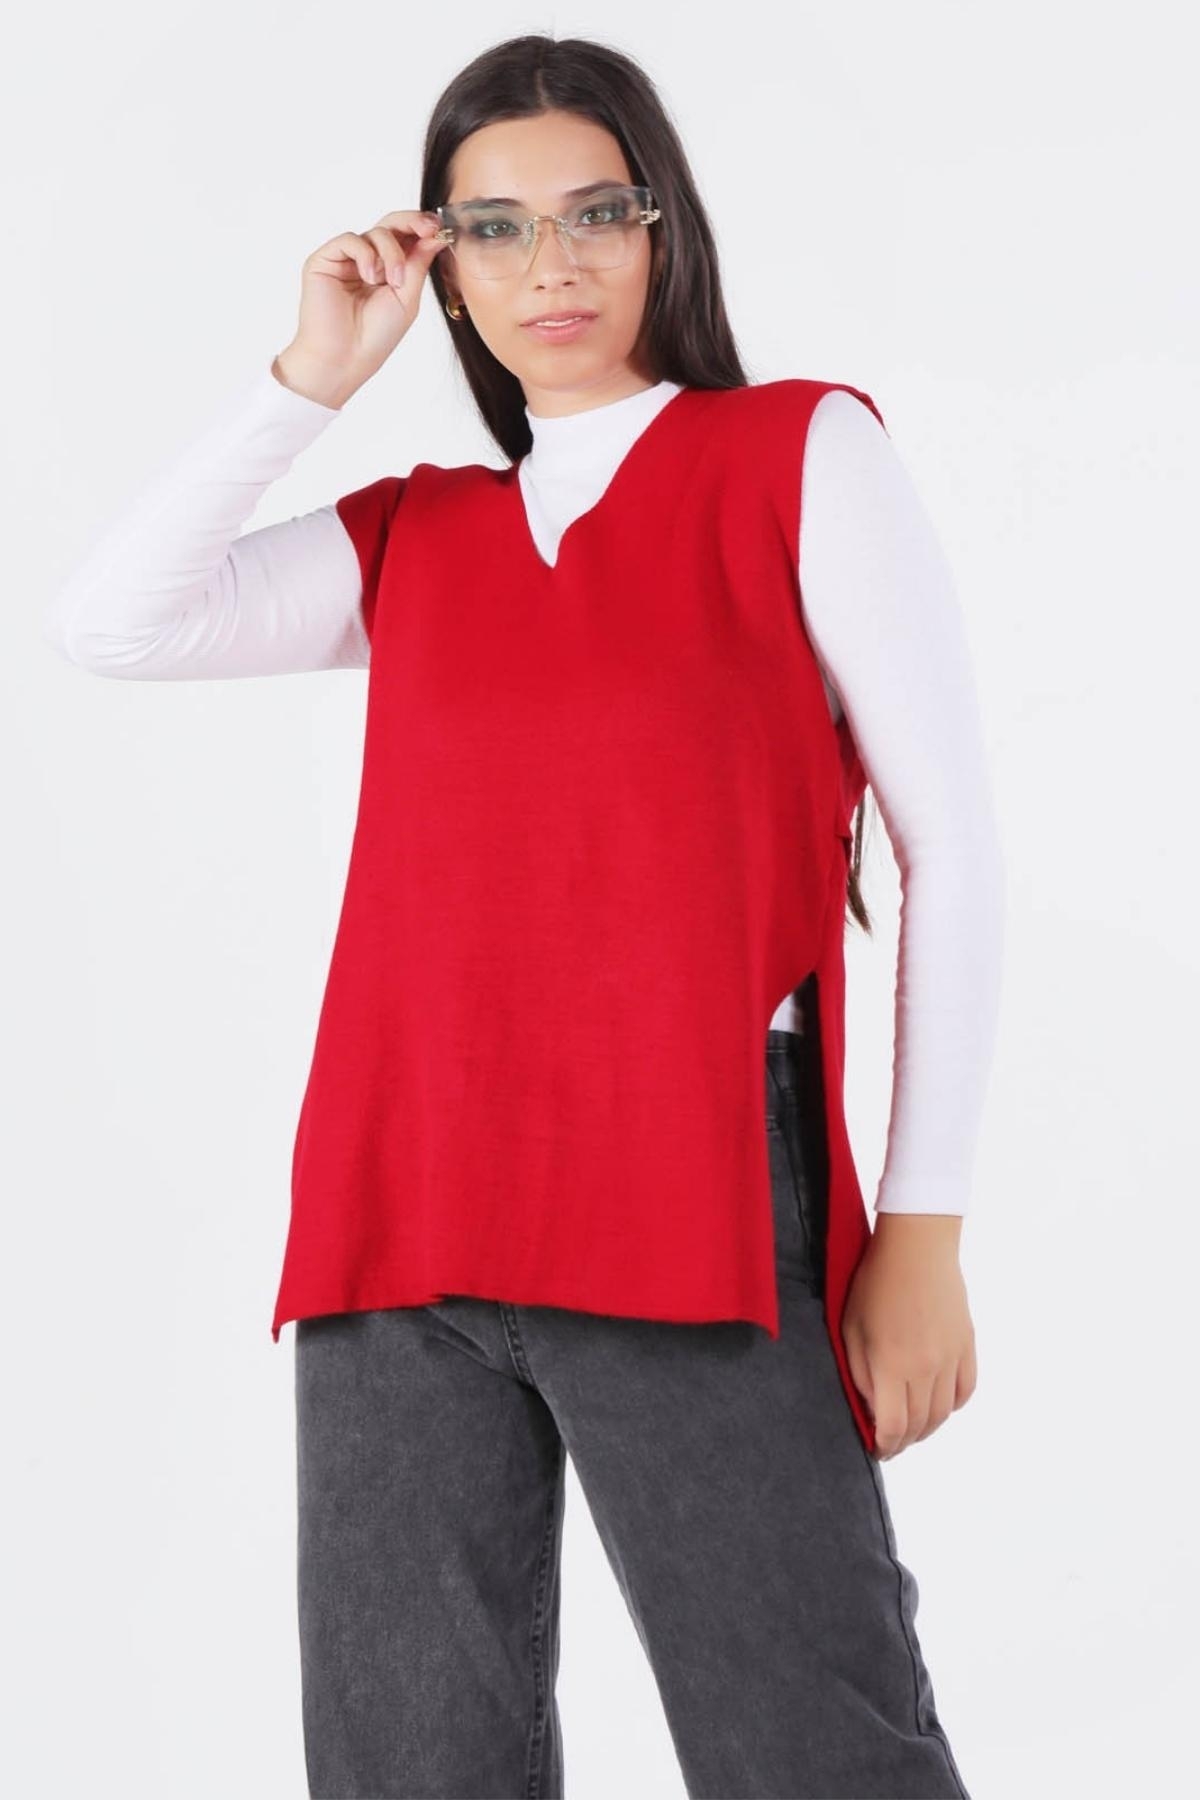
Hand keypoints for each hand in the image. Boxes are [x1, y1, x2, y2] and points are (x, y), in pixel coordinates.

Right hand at [274, 210, 450, 408]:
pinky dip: (366, 254)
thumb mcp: (408, 297)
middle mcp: (368, 261)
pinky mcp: (325, 260)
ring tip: (391, 282)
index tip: (438, 227)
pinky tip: (369, 277)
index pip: (406, 238)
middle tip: (428, 228)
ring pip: (375, 233)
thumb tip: (437, 233)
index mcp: (389, 271)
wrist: (347, 357)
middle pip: (391, 225)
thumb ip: (419, 263)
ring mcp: (346, 260)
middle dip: (412, 222)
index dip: (422, 227)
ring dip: (391, 254)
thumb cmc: (376, 336)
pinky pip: (350, 239)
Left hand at [842, 1213, 976, 1459]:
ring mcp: (950, 1358)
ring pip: (944, 1414)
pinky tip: (939, 1405)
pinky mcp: (967, 1345)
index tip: (877, 1448)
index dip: (884, 1445)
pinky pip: (965, 1390)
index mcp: (891, 1365)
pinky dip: (953, 1406)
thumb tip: (872, 1409)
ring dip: (927, 1429)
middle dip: (903, 1441)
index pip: (893, 1426)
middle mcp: (925, 1368)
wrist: (917, 1246)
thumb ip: (860, 1374)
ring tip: (913, 1429)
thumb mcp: (851, 1327)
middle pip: (919, 1425)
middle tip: (891, 1443)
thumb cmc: (875, 1282)